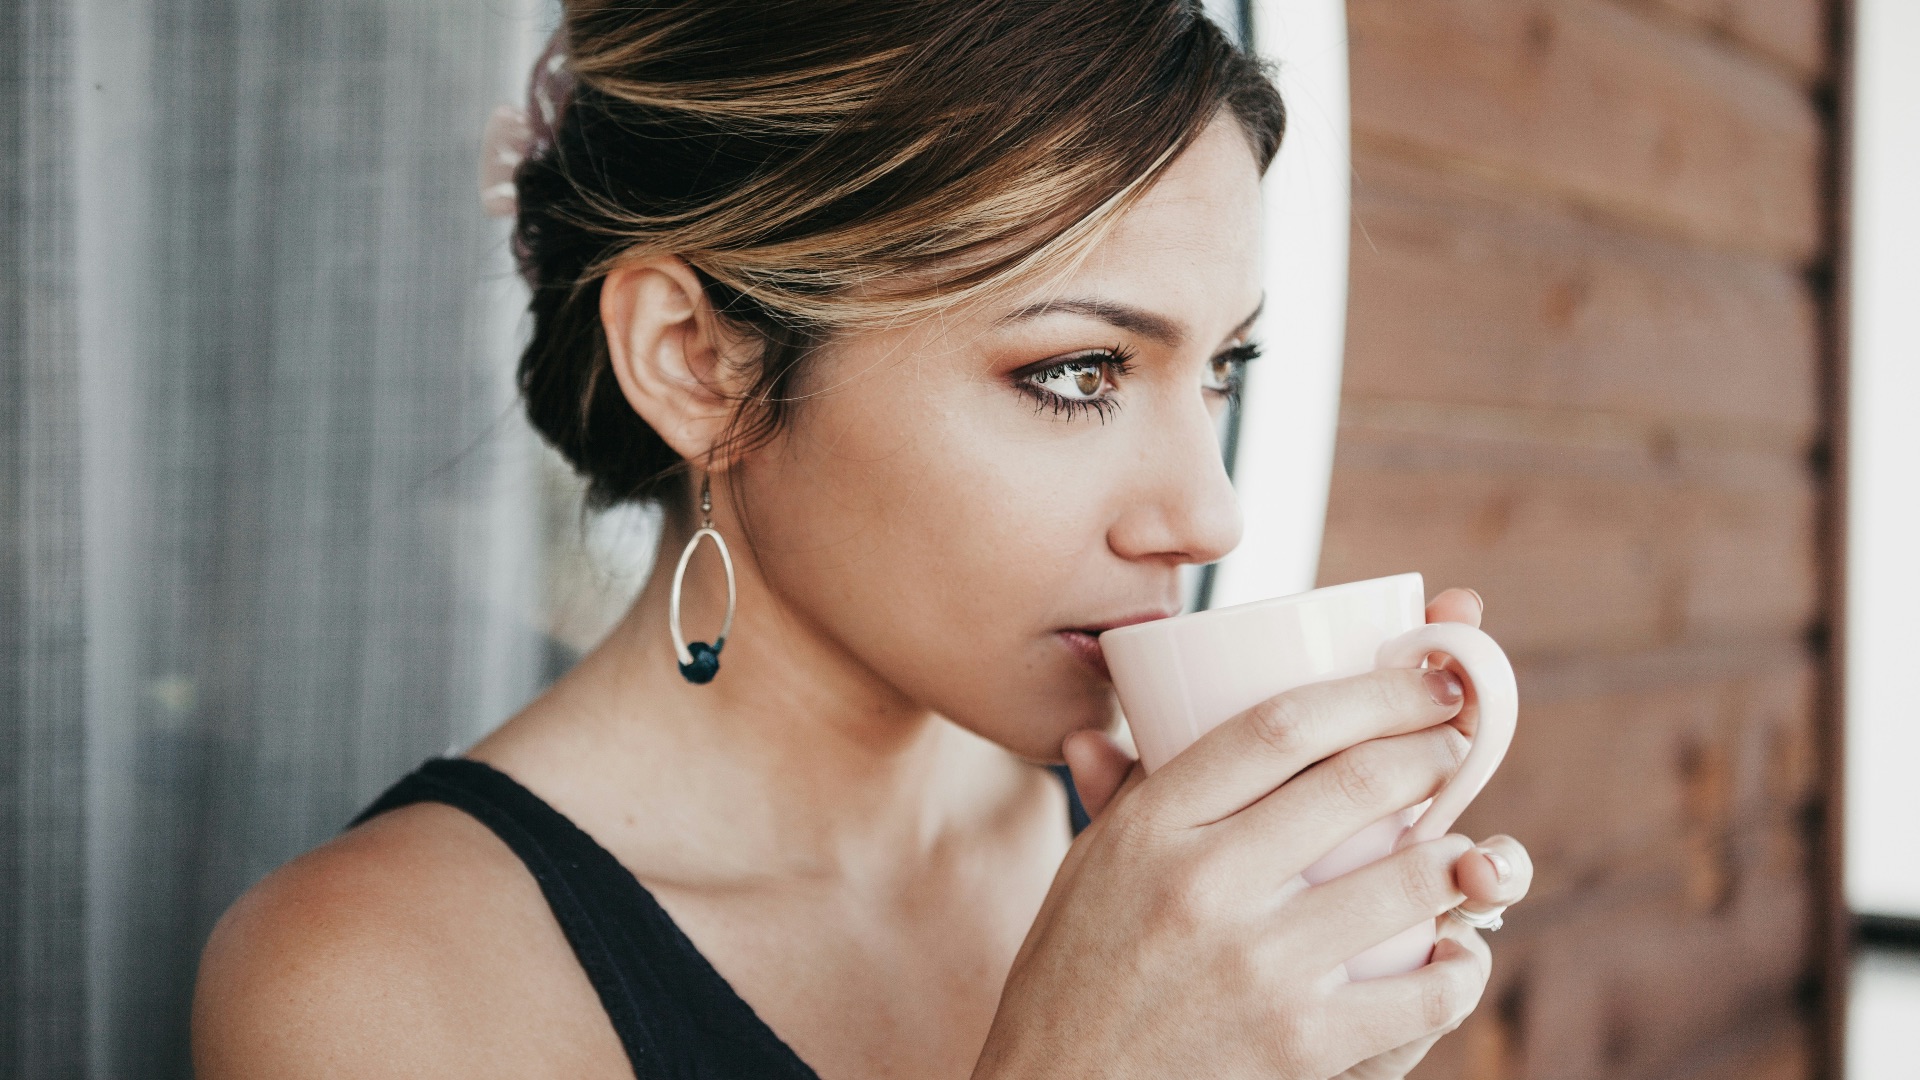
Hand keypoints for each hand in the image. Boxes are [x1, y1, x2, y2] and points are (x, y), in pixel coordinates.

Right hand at [1026, 586, 1533, 1079]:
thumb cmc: (1074, 979)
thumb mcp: (1083, 873)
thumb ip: (1119, 796)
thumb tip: (1100, 729)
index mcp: (1152, 827)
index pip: (1279, 726)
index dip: (1373, 691)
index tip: (1426, 680)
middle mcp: (1204, 885)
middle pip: (1358, 783)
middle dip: (1434, 749)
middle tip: (1456, 744)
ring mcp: (1258, 966)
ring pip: (1411, 879)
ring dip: (1462, 856)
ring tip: (1467, 851)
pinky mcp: (1300, 1044)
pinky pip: (1424, 991)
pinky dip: (1461, 965)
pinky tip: (1458, 951)